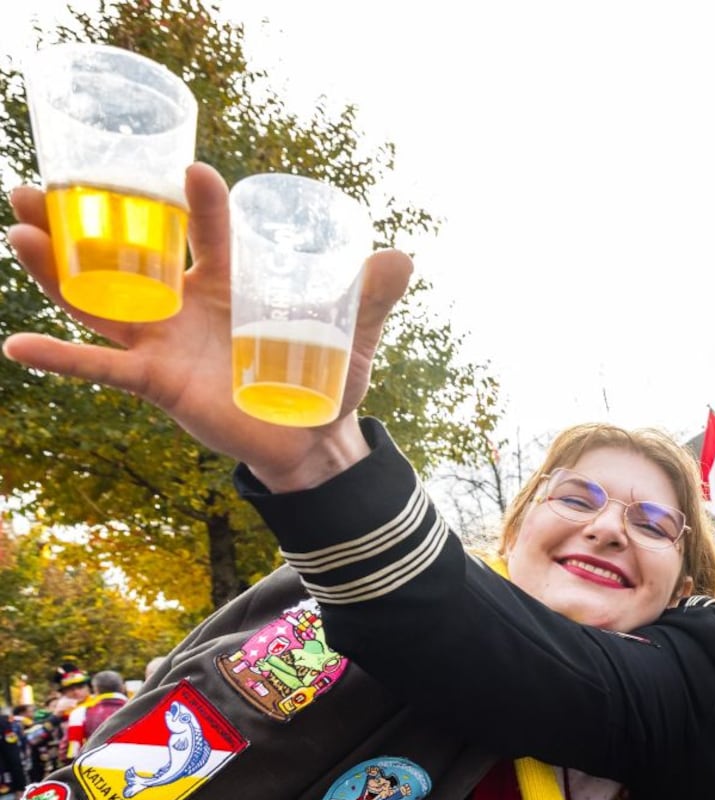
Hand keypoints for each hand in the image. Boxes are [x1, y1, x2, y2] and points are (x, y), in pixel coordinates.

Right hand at [4, 165, 412, 491]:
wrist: (313, 443)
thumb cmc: (326, 380)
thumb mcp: (353, 337)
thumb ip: (372, 299)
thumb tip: (403, 255)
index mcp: (228, 283)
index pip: (207, 232)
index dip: (199, 203)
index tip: (194, 170)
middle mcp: (184, 306)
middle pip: (126, 256)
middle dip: (82, 221)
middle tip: (39, 184)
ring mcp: (164, 342)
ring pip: (100, 299)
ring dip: (56, 271)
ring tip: (17, 231)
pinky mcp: (156, 381)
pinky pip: (101, 367)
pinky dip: (59, 357)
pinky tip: (17, 344)